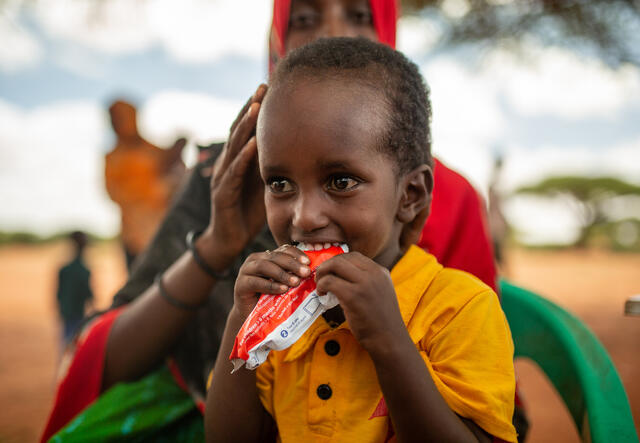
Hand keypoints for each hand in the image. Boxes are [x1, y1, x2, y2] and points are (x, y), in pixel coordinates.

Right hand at [200, 85, 268, 268]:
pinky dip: (243, 158)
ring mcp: (223, 178)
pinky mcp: (223, 195)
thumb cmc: (248, 212)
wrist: (228, 240)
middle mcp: (228, 164)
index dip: (256, 108)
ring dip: (245, 126)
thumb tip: (298, 150)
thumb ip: (273, 166)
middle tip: (263, 86)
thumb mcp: (264, 185)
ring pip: (234, 147)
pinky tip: (253, 144)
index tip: (270, 87)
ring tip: (256, 107)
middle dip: (250, 107)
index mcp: (238, 160)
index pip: (247, 128)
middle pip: (239, 130)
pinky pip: (234, 173)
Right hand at [233, 245, 310, 318]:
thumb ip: (294, 275)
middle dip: (292, 264)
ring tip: (295, 282)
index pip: (283, 249)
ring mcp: (245, 271)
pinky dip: (270, 285)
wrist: (254, 317)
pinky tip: (282, 290)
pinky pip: (256, 282)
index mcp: (268, 256)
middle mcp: (255, 260)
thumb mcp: (285, 284)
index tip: (308, 263)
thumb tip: (313, 272)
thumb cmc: (273, 299)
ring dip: (281, 273)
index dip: (296, 254)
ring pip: (264, 266)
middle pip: (275, 256)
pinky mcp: (240, 285)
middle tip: (305, 272)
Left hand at [315, 253, 406, 353]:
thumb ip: (366, 281)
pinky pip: (330, 282)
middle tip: (321, 278)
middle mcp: (374, 273)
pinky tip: (321, 294)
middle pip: (343, 258)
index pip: (354, 256)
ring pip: (335, 265)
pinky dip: (321, 285)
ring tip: (320, 286)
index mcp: (380, 271)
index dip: (338, 262)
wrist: (390, 340)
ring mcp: (364, 283)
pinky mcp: (354, 296)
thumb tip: (341, 276)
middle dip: (327, 265)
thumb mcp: (380, 292)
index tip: (331, 273)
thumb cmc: (381, 321)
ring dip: (322, 273)